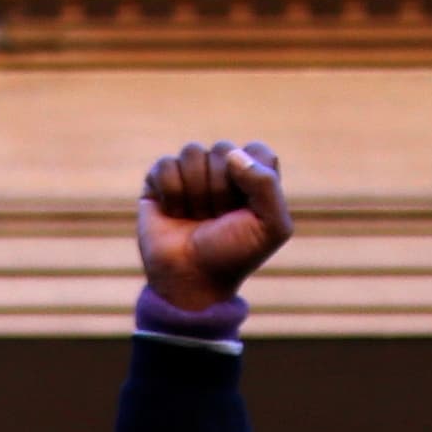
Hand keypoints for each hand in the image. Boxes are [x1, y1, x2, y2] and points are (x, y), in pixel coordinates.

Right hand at [138, 140, 293, 311]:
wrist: (191, 281)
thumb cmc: (233, 256)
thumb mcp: (272, 228)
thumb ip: (267, 184)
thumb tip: (231, 154)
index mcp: (252, 177)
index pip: (257, 150)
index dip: (251, 178)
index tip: (247, 210)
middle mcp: (221, 170)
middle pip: (223, 149)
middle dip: (221, 189)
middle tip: (217, 219)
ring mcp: (189, 174)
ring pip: (192, 152)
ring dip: (195, 193)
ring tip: (195, 218)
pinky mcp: (158, 181)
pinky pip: (166, 165)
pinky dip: (172, 193)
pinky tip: (173, 213)